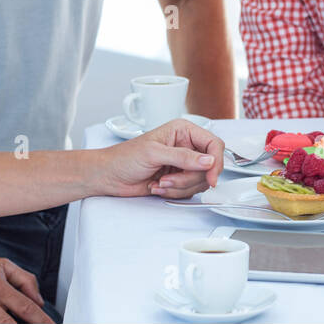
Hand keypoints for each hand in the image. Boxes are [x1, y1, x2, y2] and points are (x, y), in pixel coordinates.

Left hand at [101, 118, 224, 197]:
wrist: (109, 176)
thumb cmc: (124, 157)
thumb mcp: (154, 153)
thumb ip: (184, 157)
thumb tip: (208, 160)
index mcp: (183, 131)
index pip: (213, 144)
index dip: (215, 161)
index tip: (210, 178)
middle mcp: (186, 146)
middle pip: (208, 167)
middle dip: (188, 178)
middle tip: (168, 179)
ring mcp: (183, 164)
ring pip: (199, 181)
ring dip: (179, 187)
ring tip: (160, 182)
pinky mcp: (178, 179)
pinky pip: (189, 191)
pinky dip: (174, 193)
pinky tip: (158, 187)